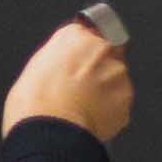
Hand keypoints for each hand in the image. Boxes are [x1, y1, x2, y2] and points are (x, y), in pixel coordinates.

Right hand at [2, 18, 133, 148]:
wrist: (49, 129)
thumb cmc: (35, 99)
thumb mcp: (39, 63)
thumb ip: (62, 53)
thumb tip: (69, 58)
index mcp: (78, 37)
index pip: (97, 32)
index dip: (91, 49)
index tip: (85, 59)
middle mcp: (103, 50)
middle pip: (110, 56)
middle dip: (100, 70)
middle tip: (79, 87)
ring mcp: (118, 76)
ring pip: (116, 81)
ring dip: (105, 91)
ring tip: (80, 106)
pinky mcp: (126, 101)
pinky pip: (118, 104)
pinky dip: (108, 110)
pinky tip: (88, 117)